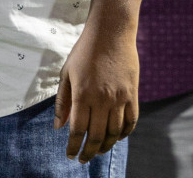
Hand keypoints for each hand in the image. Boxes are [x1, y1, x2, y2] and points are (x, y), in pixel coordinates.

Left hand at [54, 21, 138, 162]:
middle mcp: (102, 99)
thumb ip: (63, 101)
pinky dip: (124, 134)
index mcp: (82, 94)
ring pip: (115, 133)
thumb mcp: (66, 73)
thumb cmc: (84, 51)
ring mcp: (120, 98)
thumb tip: (59, 127)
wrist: (111, 33)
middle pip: (97, 136)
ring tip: (98, 150)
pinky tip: (117, 138)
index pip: (77, 129)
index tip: (70, 156)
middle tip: (83, 159)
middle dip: (88, 151)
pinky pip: (131, 122)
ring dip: (106, 146)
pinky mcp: (133, 95)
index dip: (73, 146)